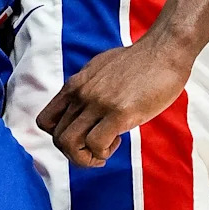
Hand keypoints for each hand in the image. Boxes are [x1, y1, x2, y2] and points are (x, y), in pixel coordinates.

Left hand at [37, 34, 191, 167]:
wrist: (163, 51)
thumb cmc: (138, 62)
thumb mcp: (101, 70)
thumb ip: (88, 88)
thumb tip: (84, 107)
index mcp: (75, 84)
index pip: (45, 122)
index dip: (60, 137)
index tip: (81, 136)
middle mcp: (81, 93)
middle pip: (58, 139)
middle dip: (76, 154)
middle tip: (97, 150)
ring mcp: (98, 102)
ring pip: (69, 144)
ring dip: (86, 158)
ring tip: (106, 148)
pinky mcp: (119, 112)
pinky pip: (96, 145)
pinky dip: (104, 152)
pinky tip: (118, 140)